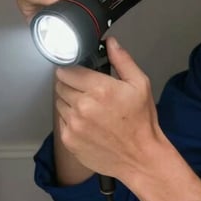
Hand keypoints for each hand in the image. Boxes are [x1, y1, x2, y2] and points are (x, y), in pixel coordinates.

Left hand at [54, 36, 162, 180]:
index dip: (71, 70)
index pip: (68, 70)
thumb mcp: (139, 84)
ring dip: (68, 102)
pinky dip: (69, 120)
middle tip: (85, 91)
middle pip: (60, 85)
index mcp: (99, 89)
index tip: (77, 73)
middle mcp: (83, 106)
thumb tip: (110, 42)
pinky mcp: (69, 140)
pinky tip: (86, 123)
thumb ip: (122, 60)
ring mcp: (74, 125)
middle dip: (70, 85)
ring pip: (59, 103)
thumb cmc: (141, 122)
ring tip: (87, 108)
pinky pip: (61, 122)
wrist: (140, 158)